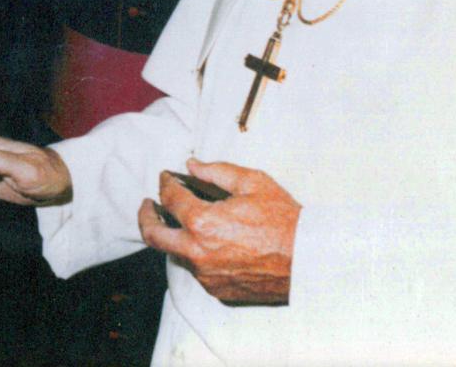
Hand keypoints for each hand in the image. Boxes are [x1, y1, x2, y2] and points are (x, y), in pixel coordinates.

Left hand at [138, 160, 300, 304]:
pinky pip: (197, 269)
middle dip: (146, 216)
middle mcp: (198, 252)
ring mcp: (206, 275)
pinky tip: (205, 240)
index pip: (170, 198)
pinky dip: (195, 253)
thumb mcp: (251, 182)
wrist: (309, 260)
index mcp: (202, 222)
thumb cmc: (283, 219)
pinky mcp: (218, 290)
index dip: (165, 183)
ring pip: (176, 253)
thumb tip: (192, 165)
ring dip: (173, 235)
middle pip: (154, 235)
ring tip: (177, 220)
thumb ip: (216, 170)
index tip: (167, 177)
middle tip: (148, 204)